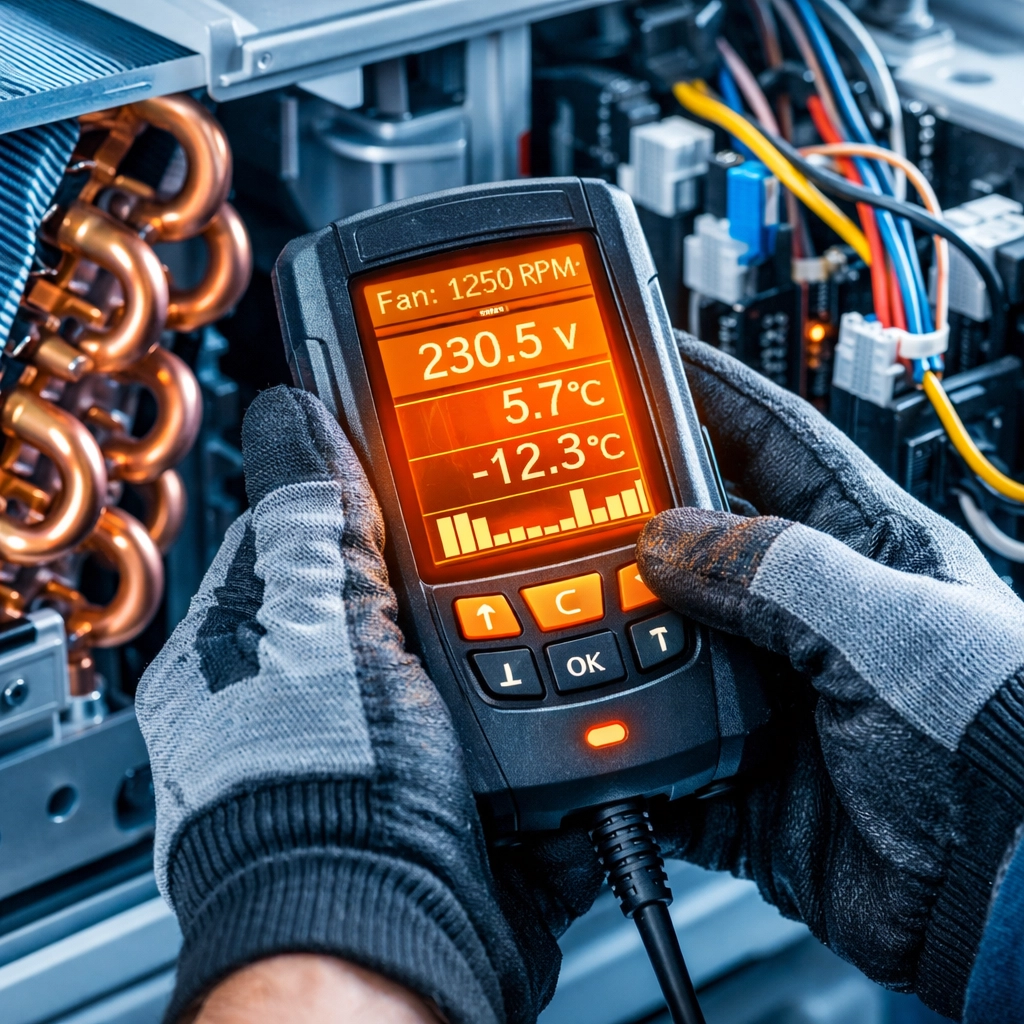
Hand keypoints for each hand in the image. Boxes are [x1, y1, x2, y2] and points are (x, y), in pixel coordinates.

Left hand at [135, 386, 601, 1023]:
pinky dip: (565, 699)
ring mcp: (411, 736)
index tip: (428, 440)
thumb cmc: (316, 805)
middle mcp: (338, 685)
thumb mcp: (318, 631)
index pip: (325, 521)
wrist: (386, 945)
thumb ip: (315, 524)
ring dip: (533, 627)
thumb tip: (294, 416)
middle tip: (525, 507)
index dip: (375, 478)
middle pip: (418, 582)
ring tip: (582, 583)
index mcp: (275, 638)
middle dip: (472, 555)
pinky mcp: (475, 784)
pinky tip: (600, 669)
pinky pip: (532, 718)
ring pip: (487, 647)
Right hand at [637, 334, 1023, 1020]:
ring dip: (620, 653)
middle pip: (700, 551)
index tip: (647, 361)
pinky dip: (629, 758)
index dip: (711, 394)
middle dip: (636, 532)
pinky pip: (668, 760)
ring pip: (667, 655)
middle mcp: (813, 620)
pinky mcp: (751, 783)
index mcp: (864, 552)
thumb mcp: (889, 627)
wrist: (1015, 899)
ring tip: (568, 634)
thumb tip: (668, 539)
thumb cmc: (1003, 744)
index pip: (774, 443)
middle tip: (570, 509)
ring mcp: (778, 701)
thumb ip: (775, 574)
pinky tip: (599, 743)